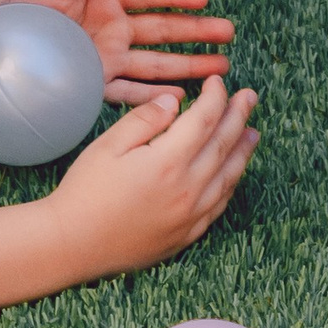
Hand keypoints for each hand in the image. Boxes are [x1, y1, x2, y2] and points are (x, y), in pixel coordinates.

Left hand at [5, 0, 233, 104]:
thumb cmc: (17, 6)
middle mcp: (114, 28)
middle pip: (163, 29)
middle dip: (196, 31)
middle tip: (229, 33)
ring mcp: (109, 57)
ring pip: (157, 62)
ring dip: (188, 65)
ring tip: (220, 68)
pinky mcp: (97, 83)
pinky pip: (132, 91)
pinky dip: (156, 96)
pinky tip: (183, 99)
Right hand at [50, 74, 258, 272]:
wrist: (75, 244)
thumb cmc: (84, 192)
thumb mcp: (107, 147)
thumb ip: (143, 121)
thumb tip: (173, 102)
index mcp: (167, 161)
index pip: (204, 119)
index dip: (216, 97)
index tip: (217, 82)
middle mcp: (188, 187)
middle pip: (224, 144)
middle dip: (238, 116)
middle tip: (249, 97)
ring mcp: (192, 214)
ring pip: (230, 175)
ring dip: (244, 150)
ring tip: (253, 132)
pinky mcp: (188, 233)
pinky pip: (220, 204)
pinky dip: (231, 182)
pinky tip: (232, 173)